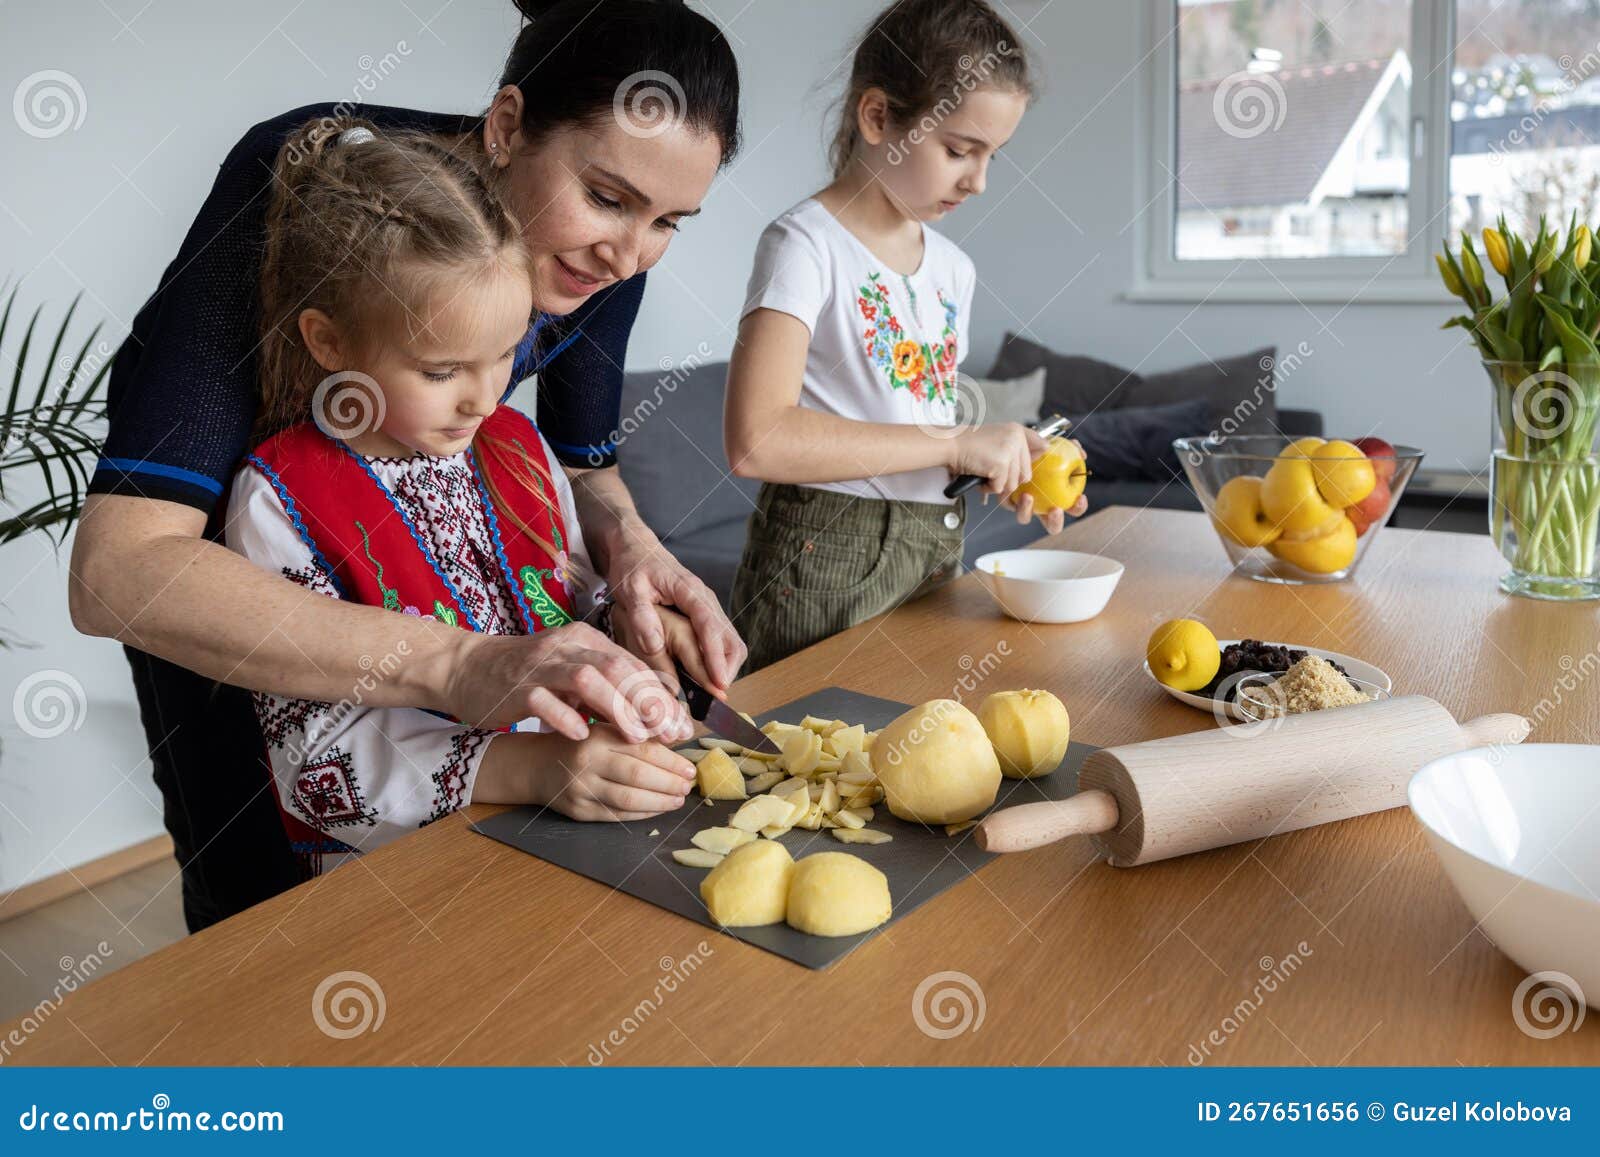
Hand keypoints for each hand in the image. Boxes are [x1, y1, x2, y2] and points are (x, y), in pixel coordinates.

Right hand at [442, 623, 693, 743]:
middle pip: (617, 667)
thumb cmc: (528, 675)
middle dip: (647, 701)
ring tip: (636, 736)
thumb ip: (609, 685)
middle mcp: (566, 646)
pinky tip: (582, 736)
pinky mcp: (516, 687)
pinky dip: (566, 718)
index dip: (660, 696)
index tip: (681, 726)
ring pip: (587, 678)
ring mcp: (540, 665)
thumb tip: (657, 711)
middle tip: (668, 732)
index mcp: (585, 639)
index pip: (632, 664)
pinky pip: (545, 701)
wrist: (467, 666)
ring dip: (616, 707)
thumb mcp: (573, 671)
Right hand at [530, 725, 697, 821]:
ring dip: (660, 802)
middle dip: (669, 783)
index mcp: (599, 736)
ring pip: (629, 799)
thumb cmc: (581, 744)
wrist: (538, 766)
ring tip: (678, 800)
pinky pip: (618, 815)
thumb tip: (679, 744)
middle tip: (687, 786)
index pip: (643, 749)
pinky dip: (643, 813)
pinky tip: (658, 809)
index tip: (690, 768)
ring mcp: (582, 788)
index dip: (671, 761)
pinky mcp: (579, 810)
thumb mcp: (604, 729)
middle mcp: (588, 761)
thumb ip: (636, 734)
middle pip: (638, 775)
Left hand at [604, 528, 746, 690]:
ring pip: (731, 641)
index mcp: (689, 590)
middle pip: (731, 638)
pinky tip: (706, 677)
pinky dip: (719, 660)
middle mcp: (705, 599)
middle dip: (728, 669)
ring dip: (726, 667)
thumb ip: (642, 617)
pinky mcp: (704, 613)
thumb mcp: (630, 590)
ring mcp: (708, 606)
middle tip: (715, 697)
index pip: (710, 626)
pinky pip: (721, 640)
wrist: (636, 546)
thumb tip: (655, 646)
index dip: (716, 656)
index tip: (720, 682)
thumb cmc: (632, 567)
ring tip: (711, 692)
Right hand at [949, 423, 1048, 498]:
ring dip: (997, 484)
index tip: (1018, 463)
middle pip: (1026, 473)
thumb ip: (1017, 445)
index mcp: (1017, 430)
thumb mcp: (998, 437)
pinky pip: (1000, 487)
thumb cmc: (969, 444)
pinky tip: (980, 475)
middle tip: (994, 472)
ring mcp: (1009, 451)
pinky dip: (988, 487)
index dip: (1031, 460)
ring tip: (985, 472)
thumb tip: (1044, 449)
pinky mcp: (1001, 465)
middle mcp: (1016, 438)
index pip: (1040, 446)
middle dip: (1009, 478)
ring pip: (1013, 483)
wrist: (950, 445)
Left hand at [1004, 438, 1089, 532]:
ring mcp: (1023, 504)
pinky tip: (1012, 486)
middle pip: (1052, 525)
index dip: (1079, 507)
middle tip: (1055, 510)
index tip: (1080, 498)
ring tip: (1027, 497)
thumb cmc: (1039, 446)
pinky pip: (1007, 503)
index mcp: (1059, 496)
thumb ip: (1071, 448)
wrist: (1013, 442)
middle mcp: (1041, 504)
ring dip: (1027, 510)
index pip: (1074, 508)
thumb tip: (1081, 455)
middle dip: (1055, 521)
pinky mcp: (1005, 497)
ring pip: (1024, 518)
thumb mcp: (1055, 443)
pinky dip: (1010, 498)